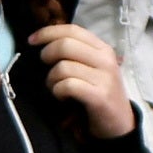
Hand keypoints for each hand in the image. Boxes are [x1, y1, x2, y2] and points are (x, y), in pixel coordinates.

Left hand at [28, 19, 135, 138]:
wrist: (120, 123)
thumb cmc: (99, 93)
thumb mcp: (93, 68)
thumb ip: (76, 53)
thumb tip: (46, 42)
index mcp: (103, 48)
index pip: (73, 30)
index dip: (48, 32)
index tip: (32, 40)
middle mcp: (105, 59)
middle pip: (65, 45)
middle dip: (47, 55)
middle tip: (46, 68)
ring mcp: (104, 77)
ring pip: (63, 67)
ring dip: (52, 79)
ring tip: (56, 87)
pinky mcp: (99, 96)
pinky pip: (68, 86)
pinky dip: (58, 91)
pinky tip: (62, 97)